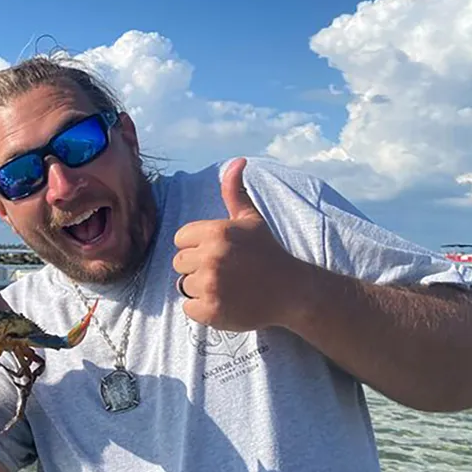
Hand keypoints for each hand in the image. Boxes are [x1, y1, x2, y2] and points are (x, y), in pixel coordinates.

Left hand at [172, 157, 308, 330]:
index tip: (218, 252)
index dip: (196, 246)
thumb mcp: (251, 219)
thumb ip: (235, 192)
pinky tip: (224, 302)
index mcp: (215, 232)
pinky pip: (188, 308)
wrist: (292, 291)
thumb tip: (236, 161)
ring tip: (226, 286)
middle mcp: (211, 256)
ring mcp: (210, 285)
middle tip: (224, 271)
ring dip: (200, 289)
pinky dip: (203, 309)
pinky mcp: (211, 310)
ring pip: (183, 285)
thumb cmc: (267, 253)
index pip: (180, 239)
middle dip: (197, 267)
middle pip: (179, 262)